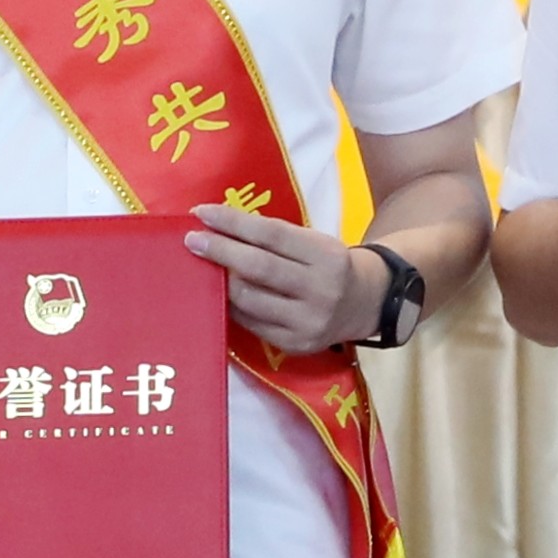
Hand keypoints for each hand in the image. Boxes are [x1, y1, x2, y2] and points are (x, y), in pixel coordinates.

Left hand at [187, 201, 375, 352]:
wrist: (365, 304)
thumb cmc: (328, 265)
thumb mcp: (314, 242)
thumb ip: (274, 238)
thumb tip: (218, 227)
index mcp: (326, 256)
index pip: (272, 235)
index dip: (234, 223)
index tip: (203, 213)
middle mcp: (321, 290)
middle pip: (259, 268)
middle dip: (220, 251)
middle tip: (192, 240)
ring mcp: (308, 322)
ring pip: (250, 300)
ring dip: (221, 281)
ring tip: (204, 266)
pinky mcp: (296, 344)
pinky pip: (252, 323)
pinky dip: (232, 305)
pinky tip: (220, 293)